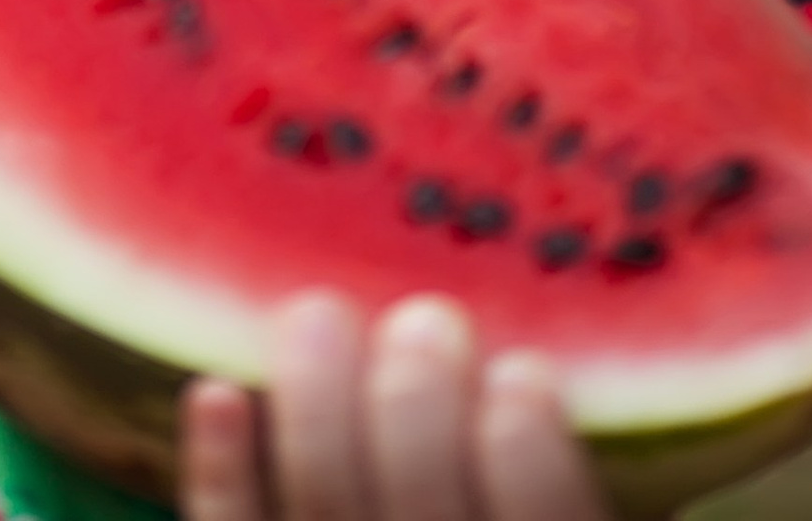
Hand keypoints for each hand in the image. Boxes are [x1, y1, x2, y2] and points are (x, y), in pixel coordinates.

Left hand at [178, 296, 612, 520]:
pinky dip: (221, 471)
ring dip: (317, 417)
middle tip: (426, 317)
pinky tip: (216, 391)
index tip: (525, 370)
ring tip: (319, 312)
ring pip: (319, 520)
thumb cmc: (494, 480)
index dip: (534, 472)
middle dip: (418, 418)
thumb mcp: (562, 479)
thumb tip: (595, 352)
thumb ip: (567, 458)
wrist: (383, 520)